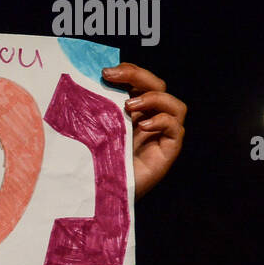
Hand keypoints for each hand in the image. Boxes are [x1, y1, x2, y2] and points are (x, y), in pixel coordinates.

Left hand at [102, 63, 185, 198]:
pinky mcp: (167, 151)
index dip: (128, 72)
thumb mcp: (93, 127)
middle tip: (112, 76)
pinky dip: (163, 122)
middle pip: (158, 88)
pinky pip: (176, 129)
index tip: (105, 71)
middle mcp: (149, 120)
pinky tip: (143, 126)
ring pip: (175, 106)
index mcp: (132, 111)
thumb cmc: (92, 160)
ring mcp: (161, 135)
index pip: (140, 82)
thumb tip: (87, 80)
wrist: (98, 193)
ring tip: (128, 106)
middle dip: (138, 76)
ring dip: (154, 99)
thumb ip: (96, 107)